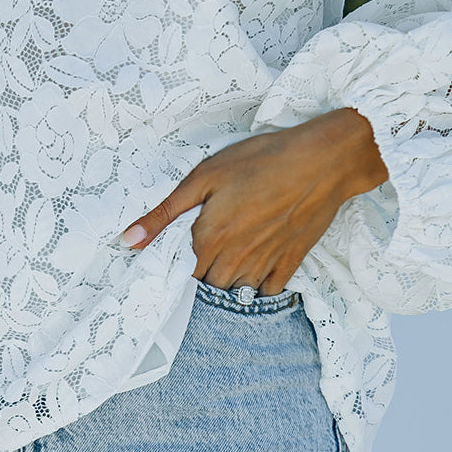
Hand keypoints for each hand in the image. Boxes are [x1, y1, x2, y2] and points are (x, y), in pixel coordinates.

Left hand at [119, 108, 388, 294]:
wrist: (323, 160)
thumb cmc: (261, 160)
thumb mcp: (204, 177)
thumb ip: (164, 214)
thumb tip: (128, 241)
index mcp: (209, 239)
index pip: (181, 272)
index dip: (178, 263)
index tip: (182, 250)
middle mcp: (235, 259)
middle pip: (208, 285)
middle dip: (203, 273)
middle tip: (208, 249)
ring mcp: (265, 264)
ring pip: (236, 290)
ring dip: (229, 279)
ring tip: (232, 253)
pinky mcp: (291, 262)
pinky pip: (268, 290)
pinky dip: (259, 284)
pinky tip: (257, 264)